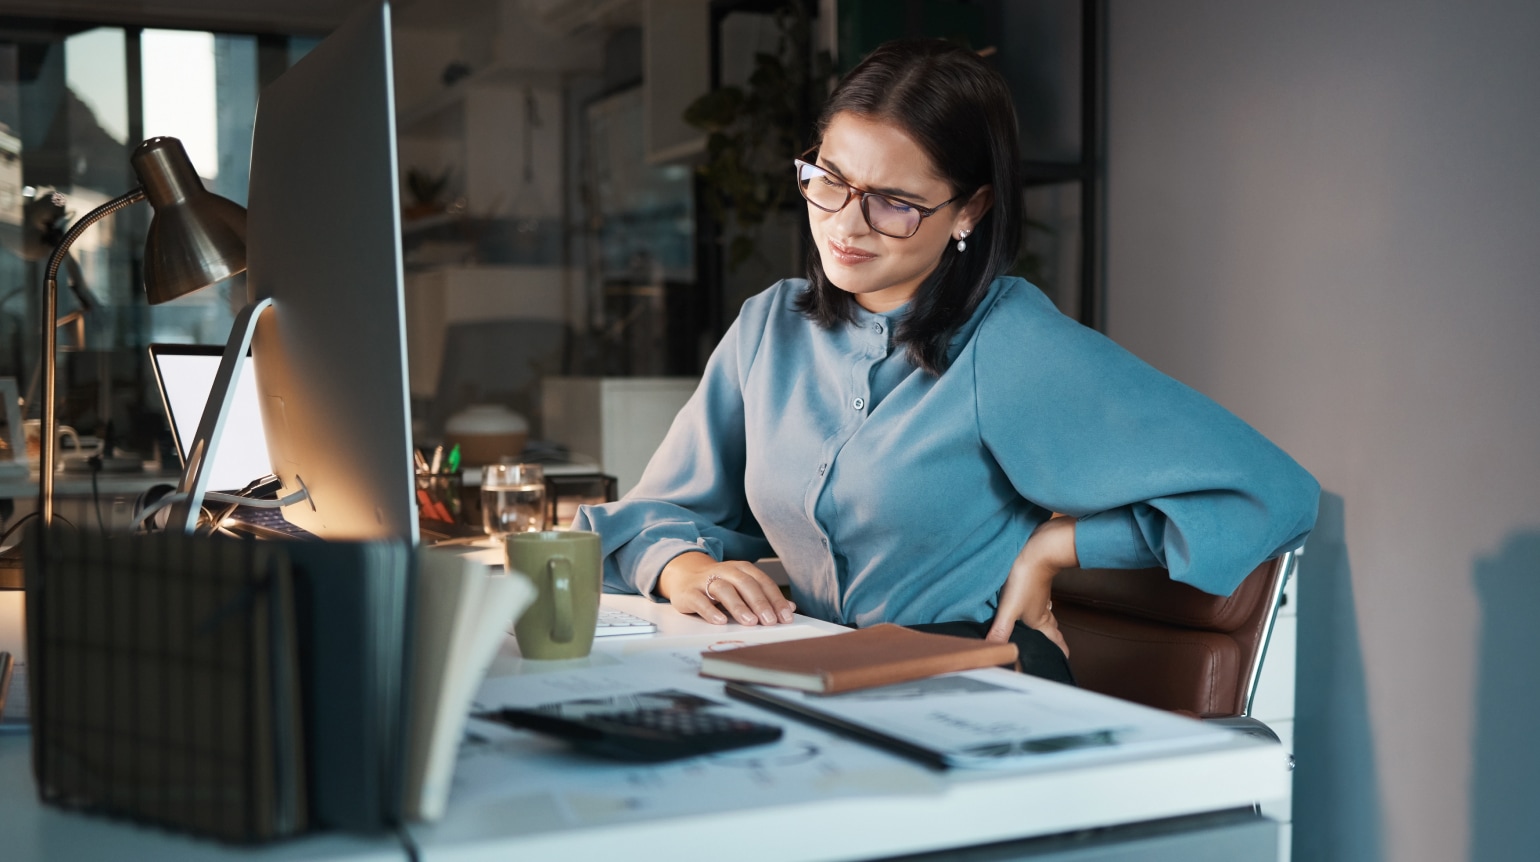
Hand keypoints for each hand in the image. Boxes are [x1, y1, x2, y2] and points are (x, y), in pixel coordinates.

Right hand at [657, 552, 795, 625]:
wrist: (684, 575)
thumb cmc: (719, 584)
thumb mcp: (742, 587)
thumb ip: (765, 597)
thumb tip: (790, 609)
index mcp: (741, 569)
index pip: (762, 582)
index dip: (776, 599)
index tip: (786, 617)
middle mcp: (725, 571)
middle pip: (745, 584)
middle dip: (759, 603)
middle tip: (770, 621)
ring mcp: (705, 580)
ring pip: (724, 590)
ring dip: (738, 606)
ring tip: (750, 622)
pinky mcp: (689, 592)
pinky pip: (700, 600)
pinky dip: (710, 611)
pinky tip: (720, 621)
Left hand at [988, 516, 1077, 656]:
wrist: (1038, 550)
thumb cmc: (1026, 579)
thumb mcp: (1009, 608)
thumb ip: (1001, 630)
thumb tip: (993, 651)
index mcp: (1038, 622)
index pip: (1055, 641)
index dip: (1059, 652)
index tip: (1063, 661)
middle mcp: (1042, 611)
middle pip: (1052, 630)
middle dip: (1054, 642)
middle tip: (1055, 650)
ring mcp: (1040, 597)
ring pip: (1047, 616)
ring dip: (1046, 626)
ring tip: (1042, 632)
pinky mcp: (1035, 584)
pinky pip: (1039, 602)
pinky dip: (1037, 609)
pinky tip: (1030, 605)